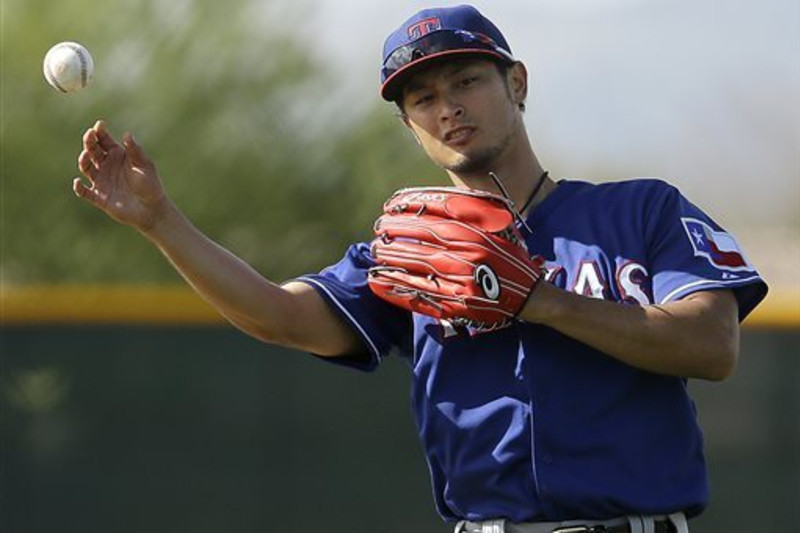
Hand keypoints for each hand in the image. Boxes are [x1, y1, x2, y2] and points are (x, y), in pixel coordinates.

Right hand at [74, 120, 166, 231]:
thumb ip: (135, 151)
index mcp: (117, 155)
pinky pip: (84, 192)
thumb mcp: (145, 165)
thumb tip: (127, 134)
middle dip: (89, 142)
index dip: (99, 132)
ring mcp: (101, 180)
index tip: (99, 125)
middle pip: (92, 150)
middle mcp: (106, 165)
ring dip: (83, 160)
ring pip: (86, 167)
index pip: (104, 140)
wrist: (152, 209)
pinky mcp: (99, 197)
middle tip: (90, 135)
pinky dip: (79, 188)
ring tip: (86, 155)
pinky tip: (78, 182)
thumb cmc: (151, 185)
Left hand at [368, 187, 543, 329]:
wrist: (530, 296)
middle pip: (422, 235)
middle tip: (378, 227)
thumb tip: (436, 199)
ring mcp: (462, 279)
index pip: (438, 210)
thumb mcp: (499, 229)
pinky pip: (420, 293)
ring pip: (417, 263)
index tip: (391, 204)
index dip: (411, 205)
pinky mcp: (457, 303)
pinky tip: (379, 281)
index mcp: (479, 232)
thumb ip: (473, 212)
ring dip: (391, 257)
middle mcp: (469, 252)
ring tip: (375, 251)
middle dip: (395, 229)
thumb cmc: (511, 259)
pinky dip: (396, 287)